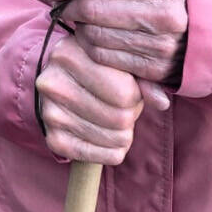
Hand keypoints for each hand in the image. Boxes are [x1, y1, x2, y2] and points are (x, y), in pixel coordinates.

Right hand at [35, 34, 153, 163]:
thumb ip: (142, 79)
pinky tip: (108, 139)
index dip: (135, 96)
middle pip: (120, 117)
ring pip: (114, 138)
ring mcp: (50, 112)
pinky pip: (100, 157)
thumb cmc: (96, 72)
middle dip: (131, 116)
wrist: (61, 86)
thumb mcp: (116, 64)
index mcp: (69, 54)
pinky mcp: (54, 139)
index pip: (124, 92)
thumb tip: (161, 102)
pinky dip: (112, 152)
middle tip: (123, 109)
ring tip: (114, 121)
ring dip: (124, 134)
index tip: (129, 91)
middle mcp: (53, 83)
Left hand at [39, 0, 189, 89]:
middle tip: (59, 4)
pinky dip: (89, 47)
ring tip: (79, 19)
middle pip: (93, 10)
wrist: (204, 32)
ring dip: (78, 27)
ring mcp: (159, 44)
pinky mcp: (153, 69)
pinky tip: (92, 37)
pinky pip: (104, 57)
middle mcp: (161, 13)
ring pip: (94, 36)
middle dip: (67, 6)